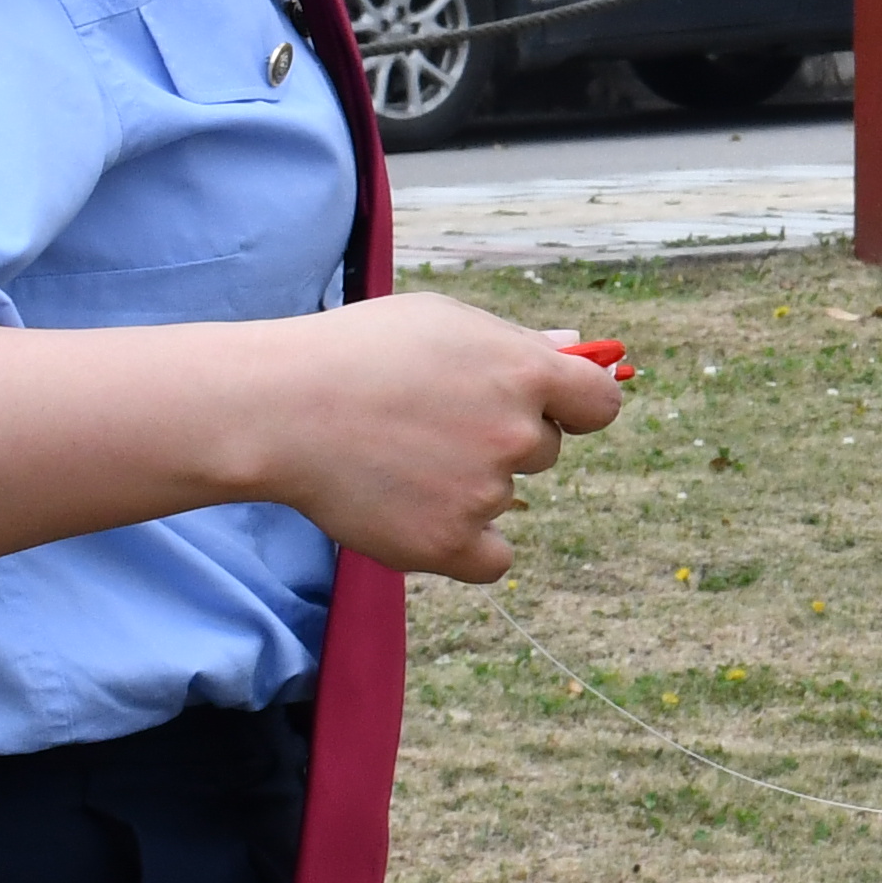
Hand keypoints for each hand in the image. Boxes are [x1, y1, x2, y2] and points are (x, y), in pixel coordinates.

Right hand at [247, 295, 629, 580]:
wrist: (281, 409)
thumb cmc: (360, 352)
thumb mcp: (445, 322)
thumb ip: (518, 343)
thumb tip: (582, 352)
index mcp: (525, 372)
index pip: (600, 403)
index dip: (577, 405)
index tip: (553, 408)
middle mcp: (517, 434)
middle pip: (544, 450)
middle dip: (504, 438)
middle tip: (433, 424)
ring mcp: (485, 493)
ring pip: (506, 497)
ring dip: (470, 486)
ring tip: (400, 457)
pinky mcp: (448, 544)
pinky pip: (494, 559)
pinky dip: (468, 546)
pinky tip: (426, 516)